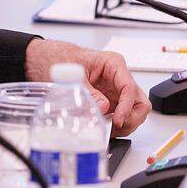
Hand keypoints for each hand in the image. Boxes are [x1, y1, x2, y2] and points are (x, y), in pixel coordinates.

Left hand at [24, 39, 150, 136]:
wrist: (46, 59)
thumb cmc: (60, 58)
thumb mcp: (72, 74)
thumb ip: (89, 92)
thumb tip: (104, 107)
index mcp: (113, 64)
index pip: (130, 88)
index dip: (127, 107)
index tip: (118, 120)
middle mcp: (118, 77)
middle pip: (139, 101)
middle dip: (131, 117)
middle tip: (116, 127)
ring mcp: (115, 91)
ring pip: (134, 111)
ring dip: (125, 123)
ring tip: (108, 129)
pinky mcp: (109, 101)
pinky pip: (121, 116)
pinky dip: (116, 125)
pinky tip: (104, 127)